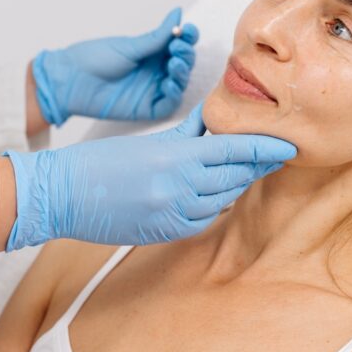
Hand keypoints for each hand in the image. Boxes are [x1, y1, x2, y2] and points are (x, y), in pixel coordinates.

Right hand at [2, 103, 296, 249]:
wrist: (63, 194)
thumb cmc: (101, 162)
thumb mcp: (149, 140)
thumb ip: (187, 134)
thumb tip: (212, 119)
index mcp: (176, 156)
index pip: (235, 150)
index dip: (265, 148)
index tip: (288, 146)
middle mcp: (179, 186)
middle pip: (235, 176)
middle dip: (257, 166)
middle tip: (277, 155)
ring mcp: (173, 213)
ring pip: (222, 200)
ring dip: (235, 186)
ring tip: (247, 172)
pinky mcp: (165, 232)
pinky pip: (202, 220)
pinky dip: (211, 206)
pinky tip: (215, 195)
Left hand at [31, 7, 198, 124]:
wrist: (70, 80)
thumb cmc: (93, 58)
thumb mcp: (129, 46)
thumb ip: (157, 36)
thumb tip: (178, 13)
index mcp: (151, 51)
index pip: (178, 44)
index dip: (187, 37)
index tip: (187, 30)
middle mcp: (155, 69)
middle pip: (182, 63)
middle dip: (185, 54)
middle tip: (177, 48)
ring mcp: (152, 88)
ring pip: (179, 82)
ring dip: (182, 72)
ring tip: (174, 63)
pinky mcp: (146, 107)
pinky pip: (168, 103)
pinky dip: (173, 93)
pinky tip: (168, 83)